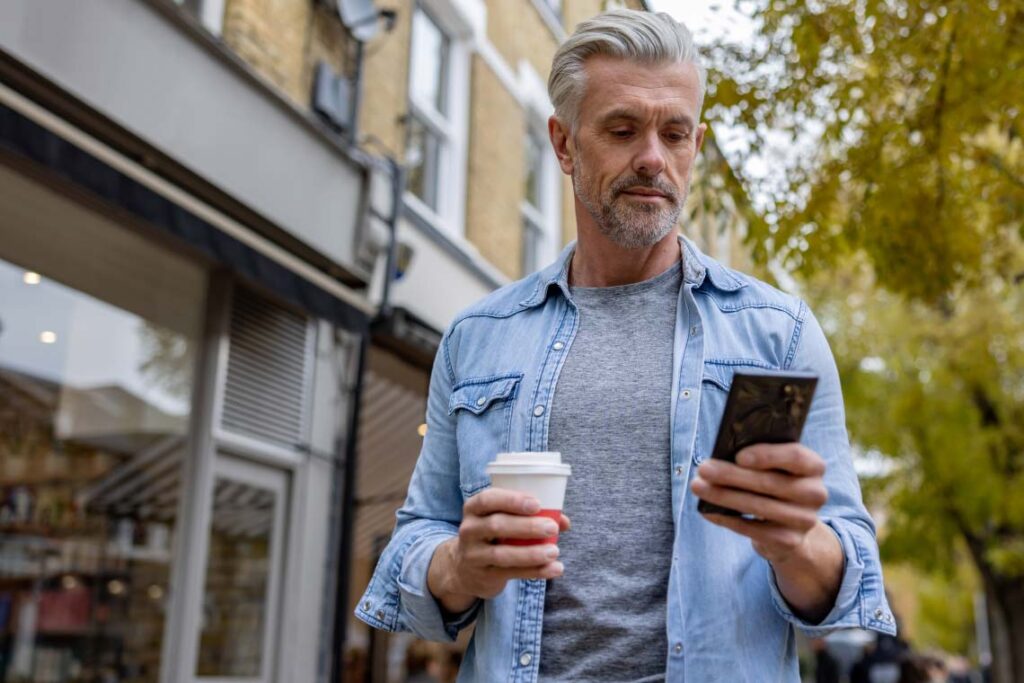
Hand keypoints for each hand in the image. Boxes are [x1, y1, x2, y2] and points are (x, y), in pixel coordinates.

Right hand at [427, 488, 569, 613]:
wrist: (463, 568)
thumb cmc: (492, 534)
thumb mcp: (502, 519)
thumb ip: (530, 515)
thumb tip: (563, 521)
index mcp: (474, 508)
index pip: (488, 499)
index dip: (512, 500)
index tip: (537, 504)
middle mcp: (469, 529)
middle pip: (496, 525)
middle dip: (527, 526)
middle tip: (552, 528)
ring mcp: (473, 555)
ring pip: (502, 554)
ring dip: (531, 553)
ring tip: (554, 551)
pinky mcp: (483, 576)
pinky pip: (511, 574)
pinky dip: (535, 571)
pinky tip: (554, 569)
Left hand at [691, 443, 843, 621]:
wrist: (789, 526)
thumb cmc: (772, 484)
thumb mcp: (773, 467)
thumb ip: (755, 458)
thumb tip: (719, 457)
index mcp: (813, 466)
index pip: (795, 456)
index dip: (767, 455)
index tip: (738, 456)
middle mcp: (815, 493)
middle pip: (770, 482)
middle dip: (731, 475)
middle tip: (703, 469)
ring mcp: (805, 520)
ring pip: (758, 506)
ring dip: (723, 496)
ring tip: (697, 486)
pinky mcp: (789, 541)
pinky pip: (752, 529)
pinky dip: (727, 519)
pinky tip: (707, 511)